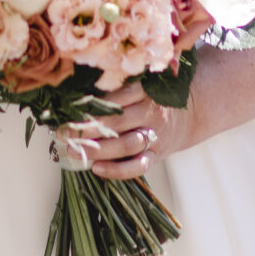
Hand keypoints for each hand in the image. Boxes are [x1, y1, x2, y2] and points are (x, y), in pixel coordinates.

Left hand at [58, 80, 192, 180]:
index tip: (68, 111)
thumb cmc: (150, 97)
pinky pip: (138, 166)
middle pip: (118, 122)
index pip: (116, 96)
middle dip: (89, 129)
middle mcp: (151, 113)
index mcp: (144, 90)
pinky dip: (117, 170)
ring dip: (98, 150)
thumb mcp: (139, 85)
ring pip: (126, 145)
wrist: (189, 113)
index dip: (91, 105)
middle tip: (66, 134)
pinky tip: (97, 169)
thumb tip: (74, 96)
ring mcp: (156, 135)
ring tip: (75, 152)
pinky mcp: (157, 155)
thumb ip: (115, 89)